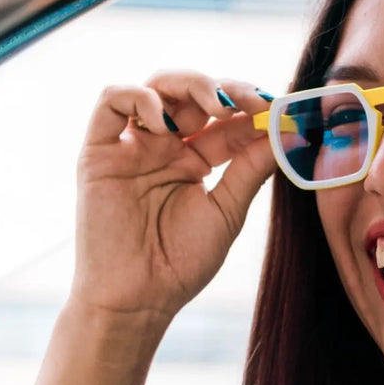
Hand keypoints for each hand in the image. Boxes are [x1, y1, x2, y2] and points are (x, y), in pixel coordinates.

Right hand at [71, 71, 274, 322]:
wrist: (137, 299)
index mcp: (197, 161)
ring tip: (215, 107)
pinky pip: (111, 102)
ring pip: (155, 87)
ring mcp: (132, 146)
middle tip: (250, 101)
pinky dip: (139, 97)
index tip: (278, 109)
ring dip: (189, 85)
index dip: (252, 108)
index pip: (227, 119)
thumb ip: (250, 170)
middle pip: (192, 94)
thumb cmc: (180, 263)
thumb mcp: (227, 212)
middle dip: (224, 89)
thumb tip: (284, 132)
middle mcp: (165, 147)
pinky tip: (167, 122)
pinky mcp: (99, 151)